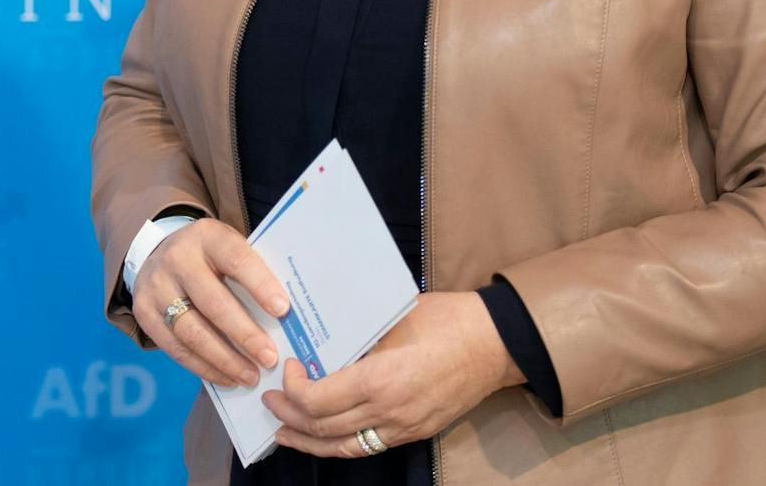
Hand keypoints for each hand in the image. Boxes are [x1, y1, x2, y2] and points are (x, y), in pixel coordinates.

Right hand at [131, 219, 293, 389]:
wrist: (157, 253)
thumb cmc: (209, 256)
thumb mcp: (228, 247)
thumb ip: (251, 272)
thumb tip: (285, 316)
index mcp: (207, 237)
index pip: (236, 260)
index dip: (260, 285)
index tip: (283, 310)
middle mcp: (178, 259)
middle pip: (214, 303)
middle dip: (245, 335)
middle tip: (270, 358)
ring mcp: (157, 287)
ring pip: (192, 332)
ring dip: (225, 359)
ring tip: (251, 376)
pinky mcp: (144, 313)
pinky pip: (176, 349)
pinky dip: (204, 367)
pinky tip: (226, 377)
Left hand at [262, 291, 522, 456]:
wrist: (496, 343)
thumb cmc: (447, 320)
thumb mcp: (392, 318)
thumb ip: (356, 337)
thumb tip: (320, 342)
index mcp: (380, 380)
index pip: (318, 399)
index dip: (292, 388)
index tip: (287, 366)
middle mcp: (388, 412)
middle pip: (323, 427)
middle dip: (289, 415)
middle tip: (269, 400)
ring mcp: (403, 427)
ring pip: (343, 447)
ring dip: (308, 441)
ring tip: (283, 433)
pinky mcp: (414, 432)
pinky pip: (366, 446)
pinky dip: (338, 445)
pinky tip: (324, 438)